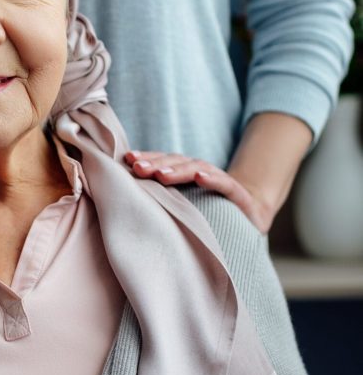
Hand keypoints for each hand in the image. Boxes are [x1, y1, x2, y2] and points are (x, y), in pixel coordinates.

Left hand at [123, 150, 273, 233]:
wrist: (250, 217)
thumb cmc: (207, 211)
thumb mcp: (180, 206)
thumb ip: (159, 198)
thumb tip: (124, 199)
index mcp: (183, 174)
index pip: (162, 161)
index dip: (146, 158)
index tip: (127, 159)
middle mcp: (199, 172)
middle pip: (174, 162)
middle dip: (155, 163)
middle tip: (137, 168)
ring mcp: (218, 180)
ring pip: (195, 168)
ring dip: (177, 170)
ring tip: (161, 175)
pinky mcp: (237, 194)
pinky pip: (224, 183)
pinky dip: (212, 179)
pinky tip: (199, 177)